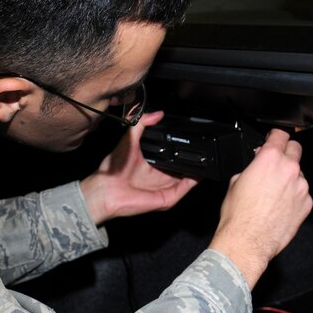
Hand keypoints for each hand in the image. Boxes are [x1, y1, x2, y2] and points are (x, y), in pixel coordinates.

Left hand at [80, 111, 198, 224]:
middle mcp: (159, 176)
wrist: (107, 189)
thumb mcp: (129, 138)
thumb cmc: (113, 168)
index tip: (191, 139)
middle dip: (192, 159)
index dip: (181, 148)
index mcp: (151, 163)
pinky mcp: (167, 198)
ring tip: (206, 158)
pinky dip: (193, 182)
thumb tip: (157, 113)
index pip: (171, 155)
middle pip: (182, 168)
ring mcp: (164, 188)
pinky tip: (199, 172)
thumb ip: (141, 123)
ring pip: (186, 179)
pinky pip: (184, 190)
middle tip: (202, 148)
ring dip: (196, 170)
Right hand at [209, 128, 311, 288]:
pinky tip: (280, 206)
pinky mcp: (306, 203)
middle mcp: (288, 169)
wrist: (247, 241)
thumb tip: (256, 164)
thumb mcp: (235, 181)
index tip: (274, 139)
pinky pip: (302, 193)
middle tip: (276, 162)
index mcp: (269, 159)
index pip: (280, 134)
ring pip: (299, 173)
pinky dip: (294, 196)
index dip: (275, 136)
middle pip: (295, 149)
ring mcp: (300, 187)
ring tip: (274, 193)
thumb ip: (251, 167)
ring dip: (289, 178)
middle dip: (286, 153)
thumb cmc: (238, 215)